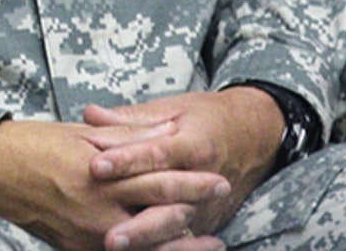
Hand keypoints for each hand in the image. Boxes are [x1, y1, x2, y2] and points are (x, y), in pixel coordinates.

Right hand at [0, 117, 230, 250]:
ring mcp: (87, 234)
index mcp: (101, 174)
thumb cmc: (34, 143)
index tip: (219, 181)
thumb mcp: (81, 133)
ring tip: (209, 246)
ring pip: (145, 248)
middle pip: (159, 220)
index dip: (192, 183)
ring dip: (179, 248)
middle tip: (222, 227)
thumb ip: (126, 137)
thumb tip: (165, 130)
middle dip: (193, 220)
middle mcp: (98, 209)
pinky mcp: (74, 249)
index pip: (158, 181)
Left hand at [84, 88, 283, 247]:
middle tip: (107, 233)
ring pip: (175, 228)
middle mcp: (204, 180)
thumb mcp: (173, 109)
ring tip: (114, 245)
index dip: (126, 161)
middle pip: (168, 204)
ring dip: (147, 240)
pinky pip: (182, 238)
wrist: (256, 137)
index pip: (157, 155)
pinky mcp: (207, 222)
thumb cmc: (207, 119)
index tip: (95, 167)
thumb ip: (130, 118)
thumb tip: (90, 114)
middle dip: (137, 222)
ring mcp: (207, 206)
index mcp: (194, 145)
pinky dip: (161, 247)